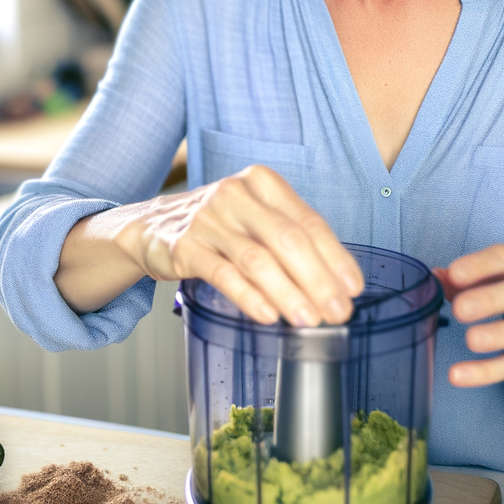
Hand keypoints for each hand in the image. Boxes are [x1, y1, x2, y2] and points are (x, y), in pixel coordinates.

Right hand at [119, 165, 363, 325]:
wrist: (152, 226)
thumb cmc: (217, 224)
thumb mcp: (254, 216)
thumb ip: (290, 238)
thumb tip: (334, 282)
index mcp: (261, 183)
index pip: (309, 221)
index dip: (335, 258)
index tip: (352, 288)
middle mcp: (236, 195)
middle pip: (288, 240)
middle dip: (318, 280)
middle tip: (337, 312)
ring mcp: (208, 220)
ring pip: (258, 260)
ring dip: (289, 294)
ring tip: (309, 320)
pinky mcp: (185, 247)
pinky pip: (224, 274)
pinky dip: (250, 297)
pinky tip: (269, 315)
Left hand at [432, 245, 503, 387]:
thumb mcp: (496, 276)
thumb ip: (464, 277)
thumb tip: (435, 277)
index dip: (481, 265)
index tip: (454, 274)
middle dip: (492, 298)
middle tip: (459, 309)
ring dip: (500, 334)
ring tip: (470, 340)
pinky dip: (487, 371)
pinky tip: (459, 375)